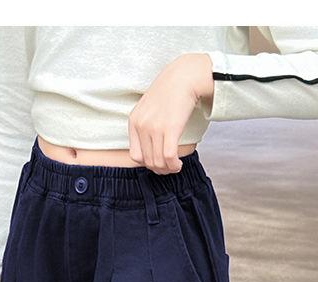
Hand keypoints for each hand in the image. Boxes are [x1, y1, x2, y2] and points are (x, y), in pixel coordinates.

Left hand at [129, 53, 213, 173]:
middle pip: (147, 162)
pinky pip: (168, 157)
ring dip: (168, 169)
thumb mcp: (149, 109)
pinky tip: (179, 164)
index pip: (135, 156)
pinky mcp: (169, 128)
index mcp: (134, 121)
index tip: (159, 162)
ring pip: (158, 162)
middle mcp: (141, 125)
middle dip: (160, 169)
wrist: (184, 77)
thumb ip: (146, 126)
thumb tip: (151, 150)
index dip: (148, 164)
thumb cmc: (170, 93)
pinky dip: (174, 165)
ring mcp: (154, 127)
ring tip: (176, 166)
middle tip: (170, 167)